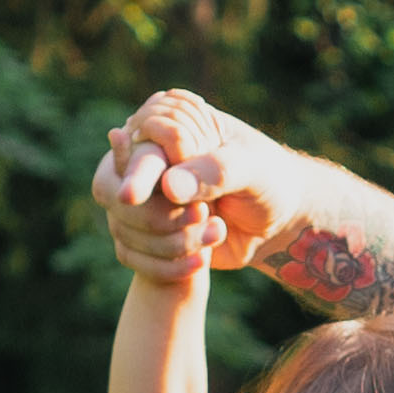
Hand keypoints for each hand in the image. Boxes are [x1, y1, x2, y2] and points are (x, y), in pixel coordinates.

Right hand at [91, 90, 300, 279]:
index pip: (138, 148)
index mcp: (170, 128)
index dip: (135, 173)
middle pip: (114, 188)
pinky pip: (133, 254)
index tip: (131, 196)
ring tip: (217, 230)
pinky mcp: (148, 233)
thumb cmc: (269, 182)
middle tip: (203, 215)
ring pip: (123, 225)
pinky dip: (168, 265)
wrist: (279, 220)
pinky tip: (205, 259)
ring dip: (173, 240)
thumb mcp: (252, 170)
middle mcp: (147, 160)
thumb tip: (168, 187)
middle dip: (158, 214)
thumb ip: (214, 172)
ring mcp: (144, 198)